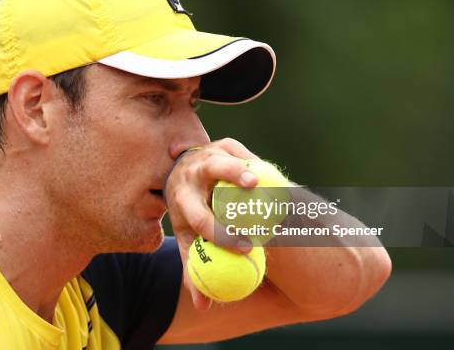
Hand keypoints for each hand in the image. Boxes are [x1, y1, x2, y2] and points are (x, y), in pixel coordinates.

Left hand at [164, 138, 260, 310]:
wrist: (183, 174)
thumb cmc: (191, 215)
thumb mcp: (189, 240)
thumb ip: (196, 269)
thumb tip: (204, 307)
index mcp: (180, 201)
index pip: (199, 220)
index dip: (222, 235)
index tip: (247, 248)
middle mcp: (190, 175)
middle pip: (207, 181)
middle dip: (226, 192)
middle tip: (254, 206)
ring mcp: (206, 156)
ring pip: (223, 159)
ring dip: (239, 169)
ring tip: (259, 182)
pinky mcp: (223, 145)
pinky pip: (241, 153)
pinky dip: (255, 164)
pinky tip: (273, 177)